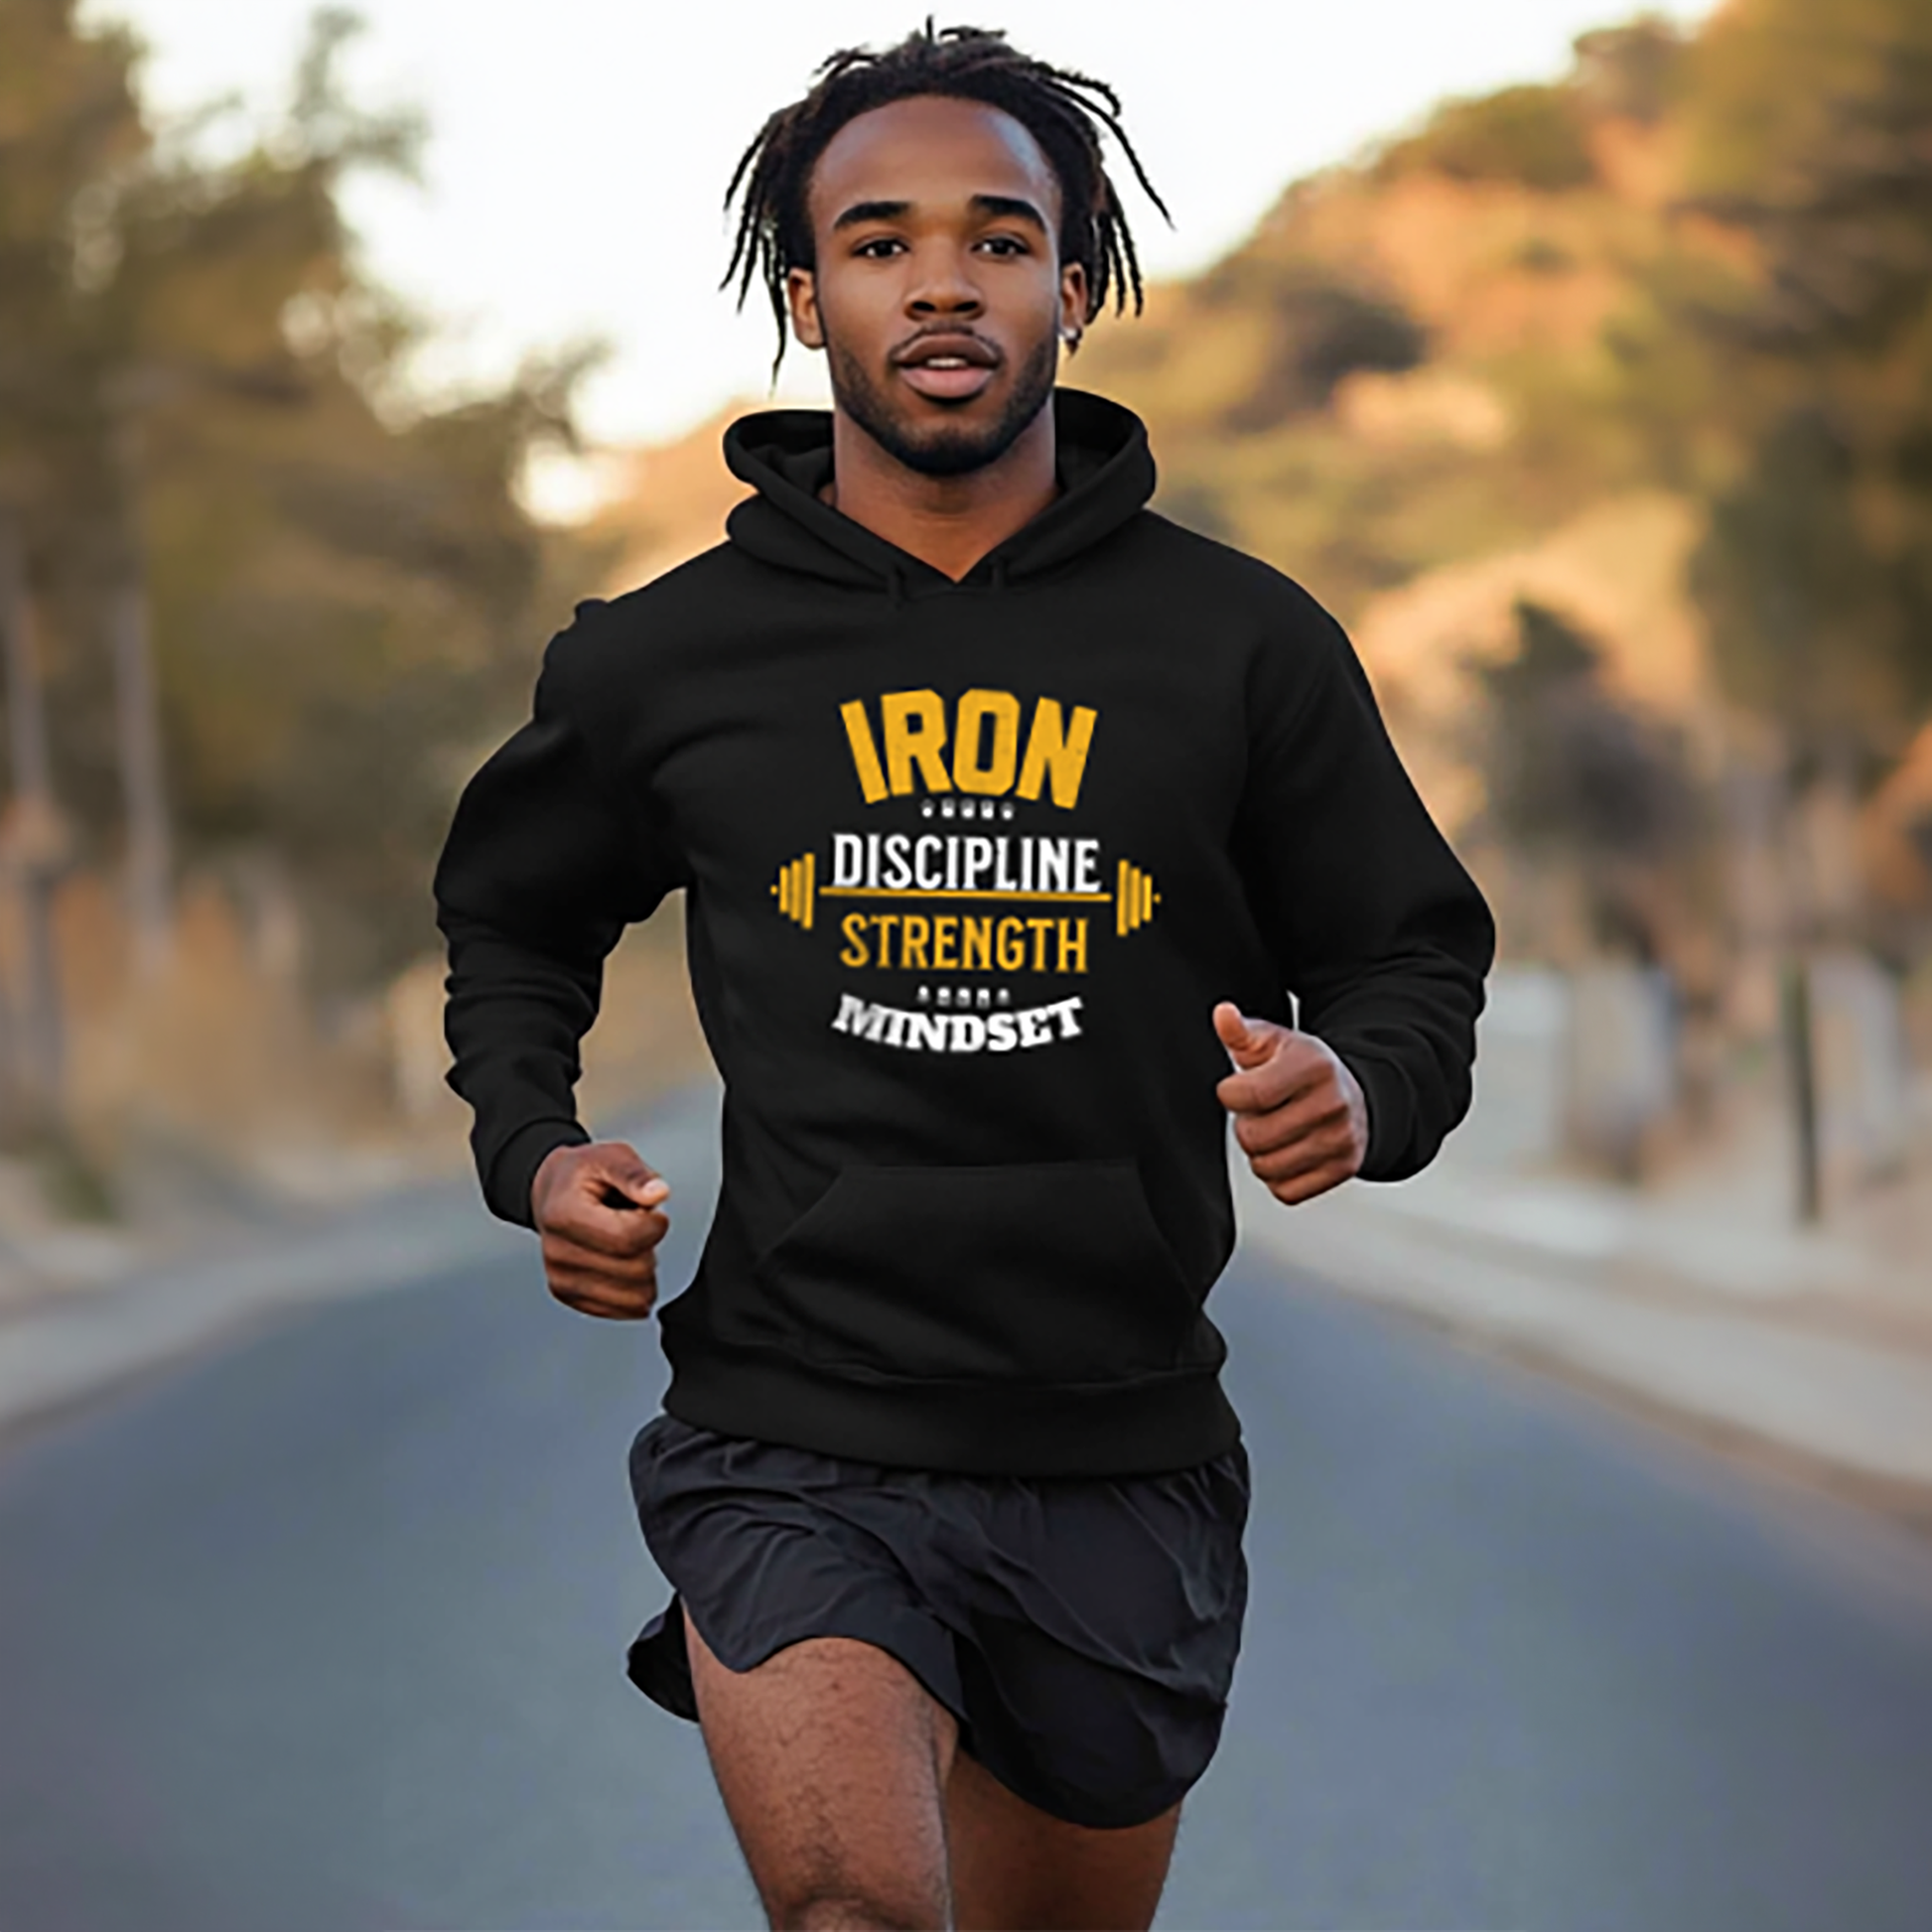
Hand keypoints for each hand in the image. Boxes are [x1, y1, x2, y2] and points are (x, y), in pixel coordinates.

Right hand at [530, 1141, 670, 1319]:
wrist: (552, 1192)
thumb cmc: (582, 1175)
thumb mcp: (611, 1157)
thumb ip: (635, 1174)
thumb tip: (656, 1193)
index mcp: (564, 1215)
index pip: (628, 1239)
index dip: (654, 1225)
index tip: (650, 1210)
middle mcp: (558, 1252)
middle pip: (635, 1270)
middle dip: (650, 1246)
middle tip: (634, 1222)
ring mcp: (562, 1279)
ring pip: (633, 1297)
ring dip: (644, 1269)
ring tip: (626, 1241)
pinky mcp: (571, 1296)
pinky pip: (622, 1310)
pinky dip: (634, 1289)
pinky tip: (621, 1262)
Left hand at [1212, 1003, 1369, 1205]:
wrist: (1355, 1094)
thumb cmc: (1306, 1068)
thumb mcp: (1274, 1043)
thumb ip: (1242, 1032)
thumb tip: (1223, 1014)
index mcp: (1314, 1066)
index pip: (1248, 1096)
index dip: (1230, 1094)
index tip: (1239, 1088)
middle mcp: (1332, 1104)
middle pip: (1254, 1137)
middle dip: (1246, 1126)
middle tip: (1262, 1113)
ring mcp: (1341, 1140)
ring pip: (1267, 1168)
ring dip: (1261, 1154)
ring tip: (1276, 1130)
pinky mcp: (1342, 1170)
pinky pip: (1286, 1191)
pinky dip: (1279, 1177)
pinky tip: (1288, 1151)